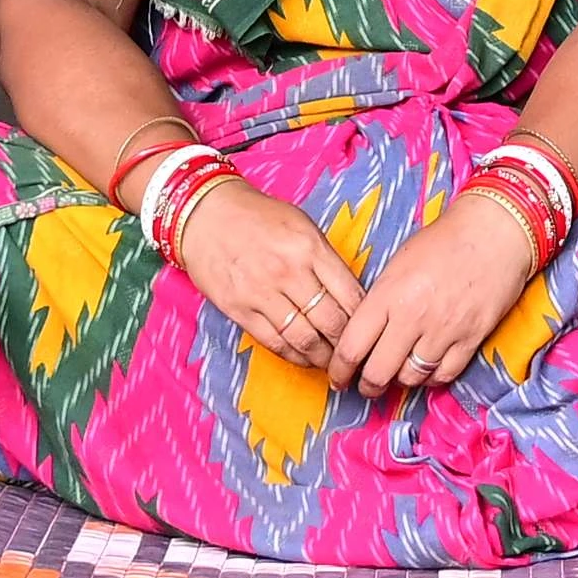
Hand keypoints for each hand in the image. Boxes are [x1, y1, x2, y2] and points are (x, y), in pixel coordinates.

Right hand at [171, 173, 364, 373]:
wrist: (205, 214)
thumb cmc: (257, 217)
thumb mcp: (302, 225)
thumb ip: (326, 258)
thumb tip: (353, 295)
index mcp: (310, 248)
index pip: (351, 295)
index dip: (366, 320)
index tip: (372, 331)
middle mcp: (288, 272)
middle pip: (331, 323)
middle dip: (349, 345)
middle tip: (356, 356)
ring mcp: (262, 292)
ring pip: (305, 339)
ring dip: (323, 358)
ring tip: (333, 364)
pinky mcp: (239, 309)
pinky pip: (274, 343)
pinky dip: (294, 357)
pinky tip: (305, 359)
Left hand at [327, 185, 542, 398]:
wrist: (495, 232)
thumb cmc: (444, 240)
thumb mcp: (397, 264)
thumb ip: (379, 301)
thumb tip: (363, 334)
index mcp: (388, 294)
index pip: (351, 347)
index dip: (339, 369)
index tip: (337, 376)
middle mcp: (413, 317)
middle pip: (378, 373)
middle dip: (367, 386)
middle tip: (365, 387)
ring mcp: (444, 330)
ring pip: (411, 378)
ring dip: (401, 381)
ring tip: (398, 375)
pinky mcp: (471, 338)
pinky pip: (444, 374)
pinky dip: (431, 378)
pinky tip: (426, 369)